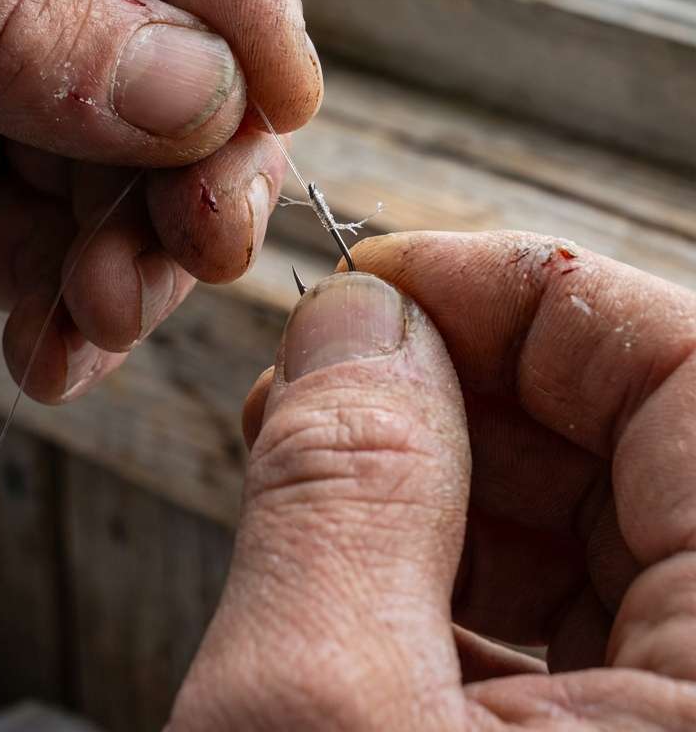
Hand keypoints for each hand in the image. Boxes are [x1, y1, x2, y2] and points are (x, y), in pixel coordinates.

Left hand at [0, 0, 320, 399]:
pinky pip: (67, 256)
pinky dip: (77, 314)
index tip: (281, 93)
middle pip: (174, 38)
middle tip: (209, 235)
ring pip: (139, 165)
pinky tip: (54, 351)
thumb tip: (199, 85)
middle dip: (206, 148)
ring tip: (104, 307)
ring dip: (145, 249)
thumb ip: (0, 22)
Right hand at [172, 231, 695, 729]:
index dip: (517, 289)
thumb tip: (360, 316)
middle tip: (314, 383)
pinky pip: (580, 627)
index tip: (377, 276)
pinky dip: (454, 573)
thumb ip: (346, 482)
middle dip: (458, 385)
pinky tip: (347, 570)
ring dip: (441, 476)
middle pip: (641, 440)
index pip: (689, 370)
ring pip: (603, 527)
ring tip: (306, 475)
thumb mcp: (318, 710)